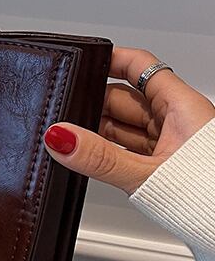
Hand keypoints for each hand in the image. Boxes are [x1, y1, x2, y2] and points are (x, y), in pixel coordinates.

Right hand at [43, 47, 214, 194]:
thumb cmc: (211, 200)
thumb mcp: (146, 175)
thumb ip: (99, 158)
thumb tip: (60, 137)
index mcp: (183, 107)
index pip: (140, 65)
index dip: (110, 59)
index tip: (80, 62)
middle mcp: (179, 120)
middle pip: (125, 97)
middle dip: (93, 105)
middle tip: (65, 117)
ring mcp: (173, 143)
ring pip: (126, 125)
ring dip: (100, 132)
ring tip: (75, 143)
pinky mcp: (167, 164)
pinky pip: (130, 148)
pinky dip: (110, 152)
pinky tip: (94, 161)